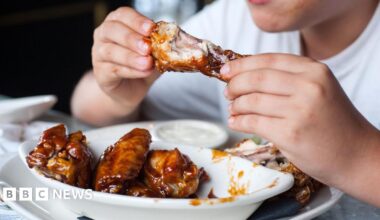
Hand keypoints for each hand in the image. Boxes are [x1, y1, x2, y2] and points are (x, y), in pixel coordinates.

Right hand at [92, 7, 158, 112]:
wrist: (129, 90)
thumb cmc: (140, 66)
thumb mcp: (153, 54)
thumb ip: (159, 47)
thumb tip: (171, 44)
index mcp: (117, 23)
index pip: (123, 15)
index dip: (137, 20)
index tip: (151, 29)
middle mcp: (104, 35)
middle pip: (112, 30)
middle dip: (131, 38)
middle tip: (147, 47)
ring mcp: (98, 54)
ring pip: (110, 51)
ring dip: (131, 57)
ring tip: (147, 63)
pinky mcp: (100, 73)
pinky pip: (113, 69)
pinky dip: (131, 71)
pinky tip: (144, 72)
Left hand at [222, 54, 379, 186]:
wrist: (355, 154)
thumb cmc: (332, 122)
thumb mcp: (318, 89)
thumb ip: (288, 79)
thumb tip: (244, 75)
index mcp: (314, 70)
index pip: (268, 60)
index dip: (242, 65)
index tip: (226, 70)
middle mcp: (309, 86)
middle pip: (257, 78)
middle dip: (235, 85)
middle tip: (227, 92)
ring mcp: (300, 110)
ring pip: (252, 101)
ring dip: (236, 105)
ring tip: (233, 109)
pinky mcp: (290, 133)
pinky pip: (254, 122)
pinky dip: (239, 122)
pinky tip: (235, 122)